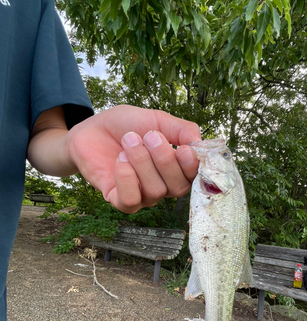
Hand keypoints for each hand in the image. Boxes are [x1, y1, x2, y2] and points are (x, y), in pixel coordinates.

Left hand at [66, 105, 200, 212]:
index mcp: (176, 169)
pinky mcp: (118, 199)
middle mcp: (162, 186)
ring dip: (142, 162)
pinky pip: (130, 200)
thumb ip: (182, 130)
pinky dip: (127, 178)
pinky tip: (120, 160)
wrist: (93, 128)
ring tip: (129, 141)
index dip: (191, 167)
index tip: (182, 149)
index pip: (193, 178)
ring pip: (155, 191)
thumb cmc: (126, 125)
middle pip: (178, 188)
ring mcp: (142, 196)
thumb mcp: (157, 120)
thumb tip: (199, 144)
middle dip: (165, 160)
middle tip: (150, 136)